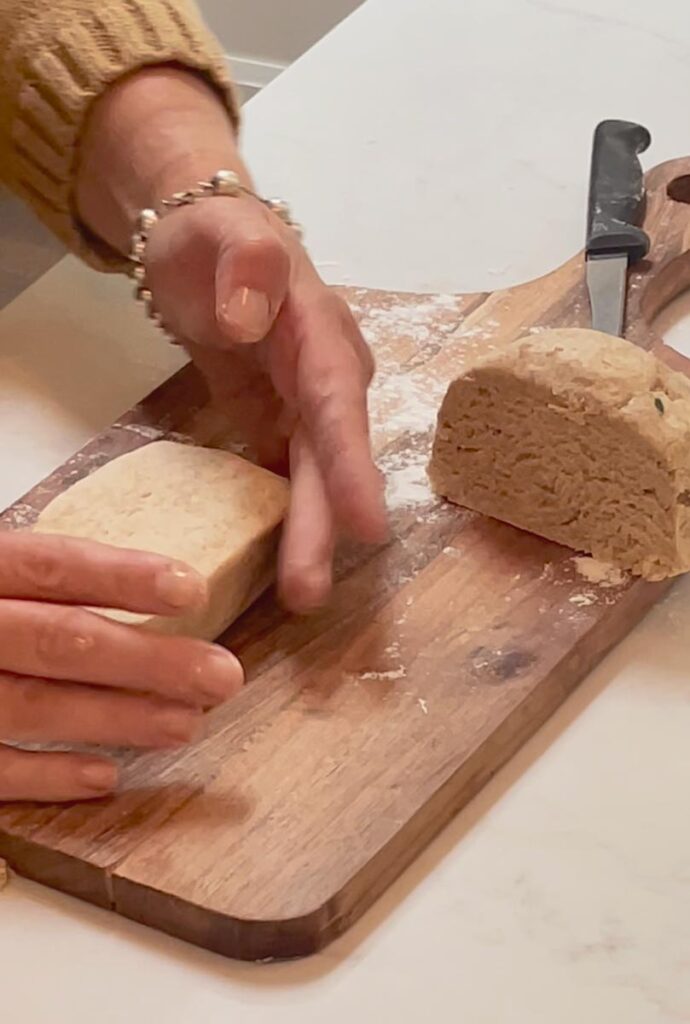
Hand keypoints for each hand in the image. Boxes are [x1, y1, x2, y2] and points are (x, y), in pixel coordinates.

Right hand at [0, 533, 242, 801]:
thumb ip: (20, 575)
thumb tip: (121, 584)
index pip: (51, 564)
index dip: (122, 575)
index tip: (192, 587)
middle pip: (60, 640)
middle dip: (148, 660)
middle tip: (221, 675)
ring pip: (33, 705)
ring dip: (116, 718)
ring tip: (185, 724)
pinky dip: (47, 776)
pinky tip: (106, 777)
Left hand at [144, 195, 386, 610]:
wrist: (200, 241)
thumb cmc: (213, 232)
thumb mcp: (224, 230)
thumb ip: (245, 264)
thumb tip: (252, 321)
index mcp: (319, 333)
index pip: (338, 402)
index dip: (351, 465)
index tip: (365, 523)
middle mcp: (325, 376)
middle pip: (330, 456)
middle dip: (324, 523)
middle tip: (309, 592)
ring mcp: (304, 404)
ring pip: (313, 475)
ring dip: (309, 533)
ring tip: (300, 595)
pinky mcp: (278, 421)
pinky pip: (290, 475)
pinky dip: (289, 516)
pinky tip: (278, 562)